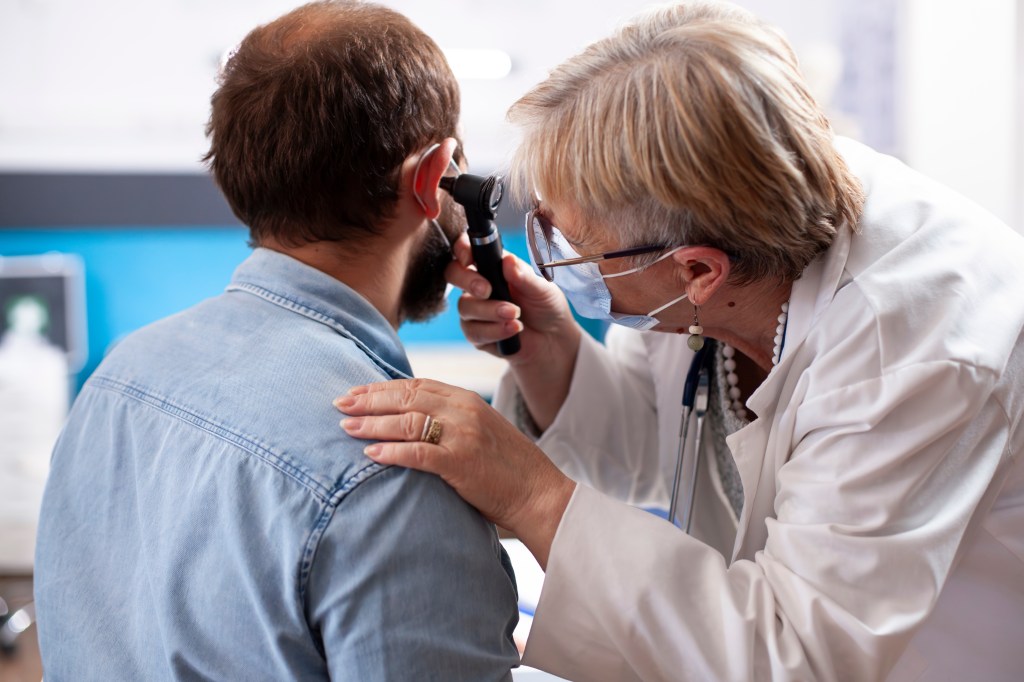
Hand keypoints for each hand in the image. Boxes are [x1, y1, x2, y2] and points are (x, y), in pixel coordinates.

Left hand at [334, 378, 575, 567]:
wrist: (540, 493)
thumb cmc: (506, 468)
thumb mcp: (480, 431)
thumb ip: (450, 421)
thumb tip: (409, 422)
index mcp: (467, 399)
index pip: (416, 384)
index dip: (382, 387)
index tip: (356, 393)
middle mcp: (464, 410)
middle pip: (406, 396)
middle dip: (369, 400)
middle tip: (339, 404)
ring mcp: (463, 435)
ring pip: (406, 421)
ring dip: (372, 425)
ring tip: (346, 428)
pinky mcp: (461, 462)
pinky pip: (417, 453)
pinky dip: (390, 451)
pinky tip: (370, 454)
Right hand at [446, 234, 580, 368]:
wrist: (553, 339)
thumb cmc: (547, 306)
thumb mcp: (542, 288)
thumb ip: (524, 276)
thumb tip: (508, 261)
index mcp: (493, 265)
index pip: (468, 249)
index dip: (462, 249)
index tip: (468, 259)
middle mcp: (479, 284)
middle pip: (453, 274)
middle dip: (467, 281)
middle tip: (487, 290)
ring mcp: (475, 310)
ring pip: (465, 306)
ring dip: (490, 311)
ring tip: (515, 314)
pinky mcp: (476, 334)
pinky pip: (474, 332)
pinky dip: (495, 330)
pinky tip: (514, 329)